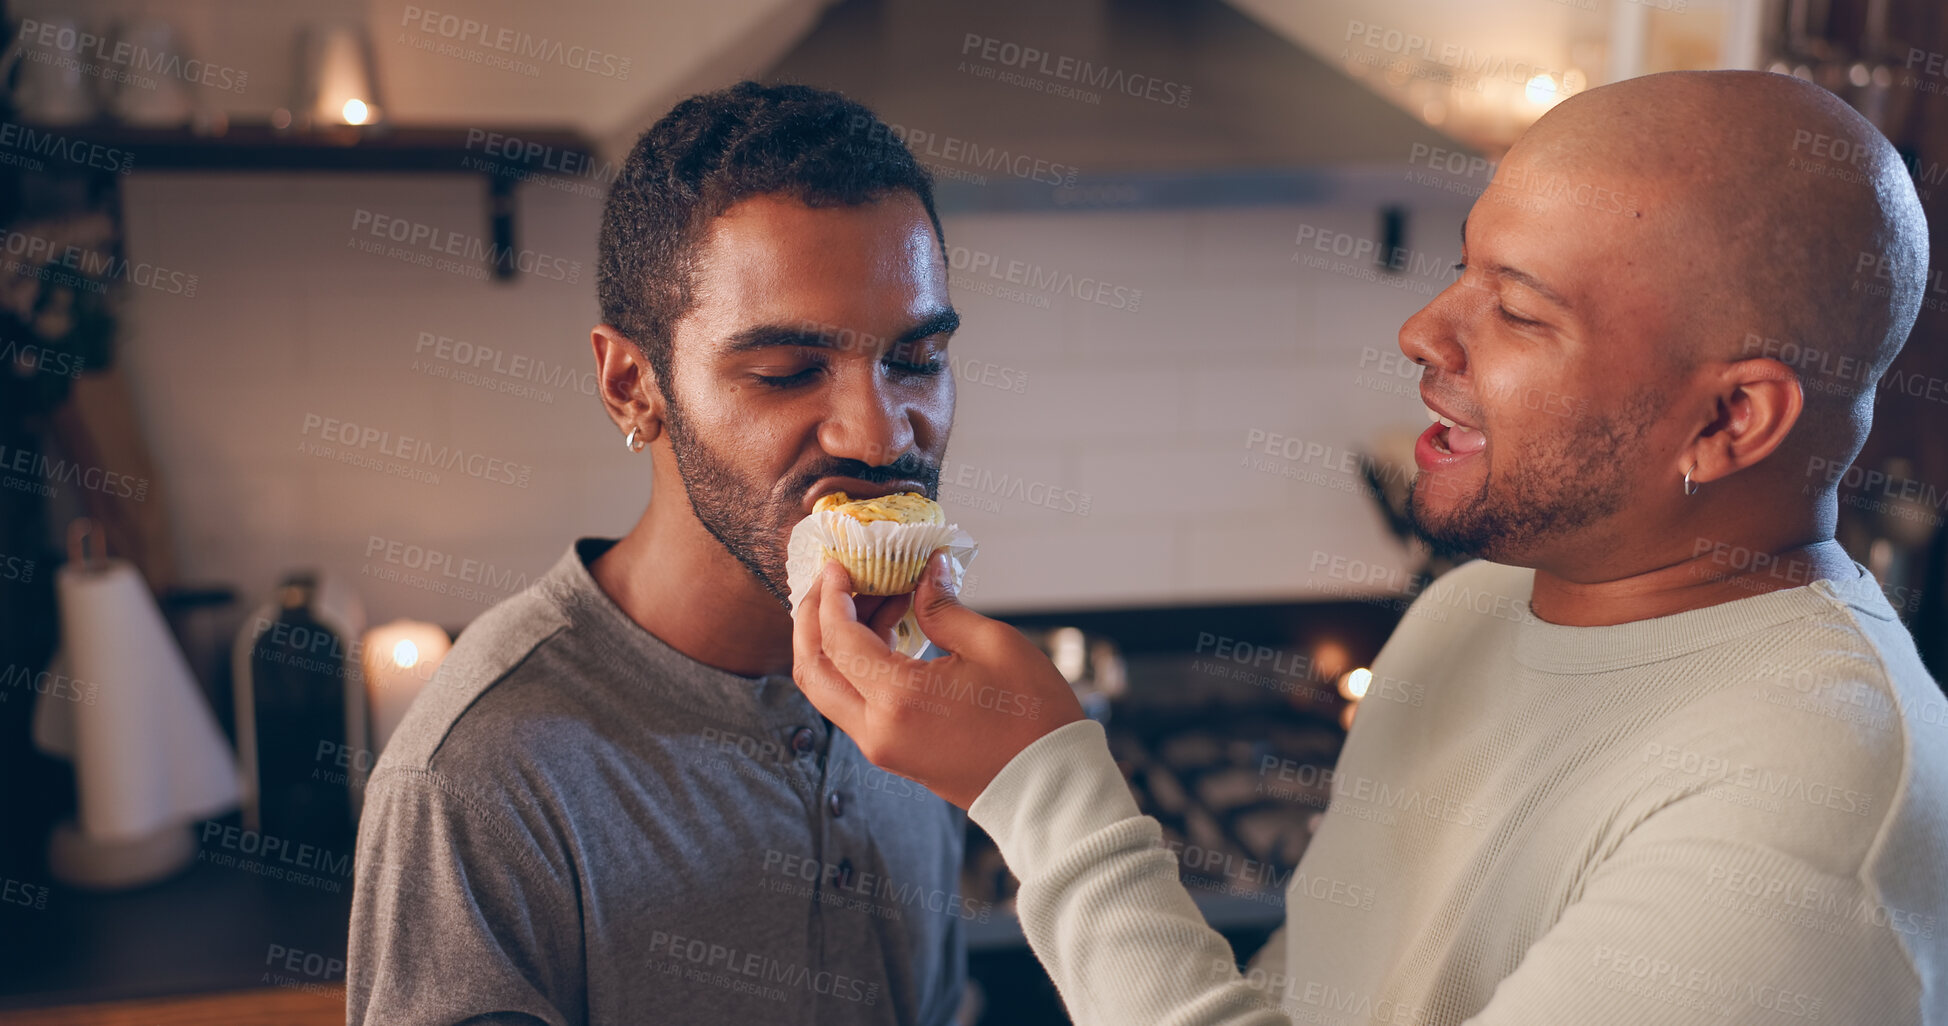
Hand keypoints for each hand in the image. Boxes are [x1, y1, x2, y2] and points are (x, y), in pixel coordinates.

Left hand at [791, 553, 1084, 807]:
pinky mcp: (893, 754)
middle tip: (831, 582)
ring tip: (872, 601)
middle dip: (812, 619)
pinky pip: (853, 704)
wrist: (1050, 788)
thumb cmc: (1033, 718)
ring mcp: (881, 747)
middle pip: (812, 668)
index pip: (838, 638)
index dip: (833, 595)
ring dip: (834, 642)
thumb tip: (926, 572)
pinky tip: (889, 634)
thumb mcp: (995, 645)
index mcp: (899, 699)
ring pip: (828, 689)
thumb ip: (945, 607)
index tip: (839, 565)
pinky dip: (855, 666)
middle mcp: (877, 729)